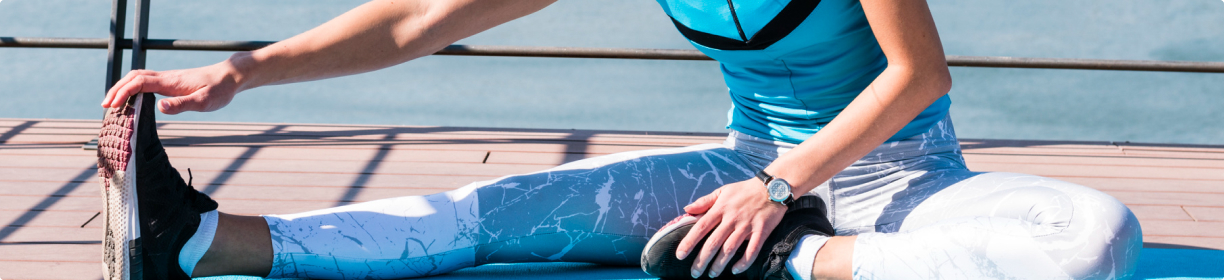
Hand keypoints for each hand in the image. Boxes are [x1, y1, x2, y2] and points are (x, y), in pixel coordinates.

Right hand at [101, 61, 243, 114]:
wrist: (231, 76)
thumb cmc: (220, 90)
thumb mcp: (204, 101)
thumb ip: (182, 104)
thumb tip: (160, 107)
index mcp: (170, 82)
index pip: (138, 83)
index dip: (123, 93)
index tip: (112, 106)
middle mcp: (166, 77)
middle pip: (133, 77)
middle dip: (117, 89)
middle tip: (105, 106)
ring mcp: (168, 78)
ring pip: (138, 77)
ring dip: (123, 87)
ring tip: (113, 103)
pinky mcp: (172, 82)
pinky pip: (146, 81)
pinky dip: (133, 87)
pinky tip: (133, 99)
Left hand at [677, 178, 786, 277]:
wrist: (772, 187)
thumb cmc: (744, 190)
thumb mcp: (722, 191)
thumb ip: (704, 201)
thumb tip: (686, 209)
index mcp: (720, 209)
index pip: (701, 227)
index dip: (689, 242)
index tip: (680, 255)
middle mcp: (732, 218)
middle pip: (714, 242)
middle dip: (702, 260)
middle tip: (695, 273)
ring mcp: (747, 225)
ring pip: (730, 248)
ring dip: (720, 264)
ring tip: (712, 274)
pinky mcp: (762, 231)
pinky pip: (753, 250)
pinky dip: (744, 262)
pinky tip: (736, 270)